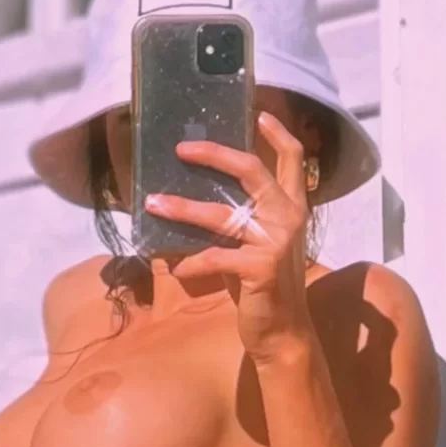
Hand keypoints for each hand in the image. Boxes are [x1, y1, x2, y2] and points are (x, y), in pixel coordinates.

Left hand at [145, 111, 314, 360]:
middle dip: (215, 154)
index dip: (278, 133)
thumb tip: (195, 194)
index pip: (293, 159)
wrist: (282, 333)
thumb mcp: (259, 244)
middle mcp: (290, 218)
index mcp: (293, 207)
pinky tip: (174, 267)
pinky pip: (214, 259)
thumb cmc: (264, 286)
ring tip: (152, 204)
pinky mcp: (261, 269)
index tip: (258, 113)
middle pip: (252, 171)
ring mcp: (277, 242)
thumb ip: (243, 218)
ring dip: (181, 209)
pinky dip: (189, 263)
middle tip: (181, 148)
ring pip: (221, 215)